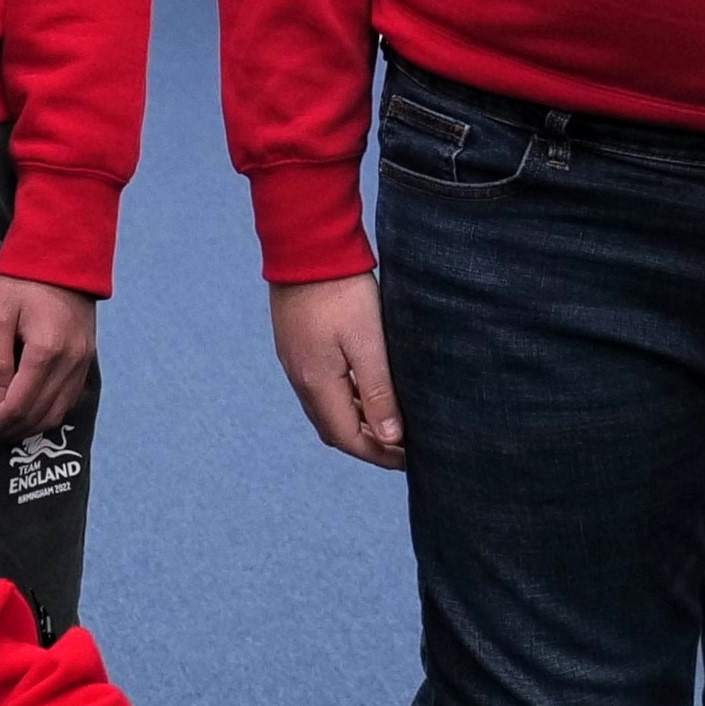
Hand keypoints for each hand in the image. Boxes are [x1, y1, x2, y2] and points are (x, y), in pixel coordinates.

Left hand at [0, 277, 99, 435]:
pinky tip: (32, 414)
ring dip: (32, 427)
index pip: (20, 403)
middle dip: (12, 430)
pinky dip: (49, 414)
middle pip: (40, 414)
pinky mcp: (87, 361)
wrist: (64, 258)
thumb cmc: (26, 281)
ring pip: (58, 413)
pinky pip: (69, 400)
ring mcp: (82, 363)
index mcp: (46, 350)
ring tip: (8, 429)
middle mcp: (70, 362)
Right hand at [269, 275, 404, 466]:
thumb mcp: (369, 342)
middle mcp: (300, 380)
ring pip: (326, 411)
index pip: (347, 438)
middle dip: (367, 444)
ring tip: (389, 423)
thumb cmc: (342, 291)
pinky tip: (365, 391)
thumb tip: (389, 438)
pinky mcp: (297, 347)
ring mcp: (295, 363)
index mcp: (317, 383)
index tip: (410, 458)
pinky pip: (320, 390)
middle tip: (402, 447)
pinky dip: (345, 402)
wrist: (306, 246)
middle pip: (333, 430)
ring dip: (356, 423)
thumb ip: (379, 391)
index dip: (378, 455)